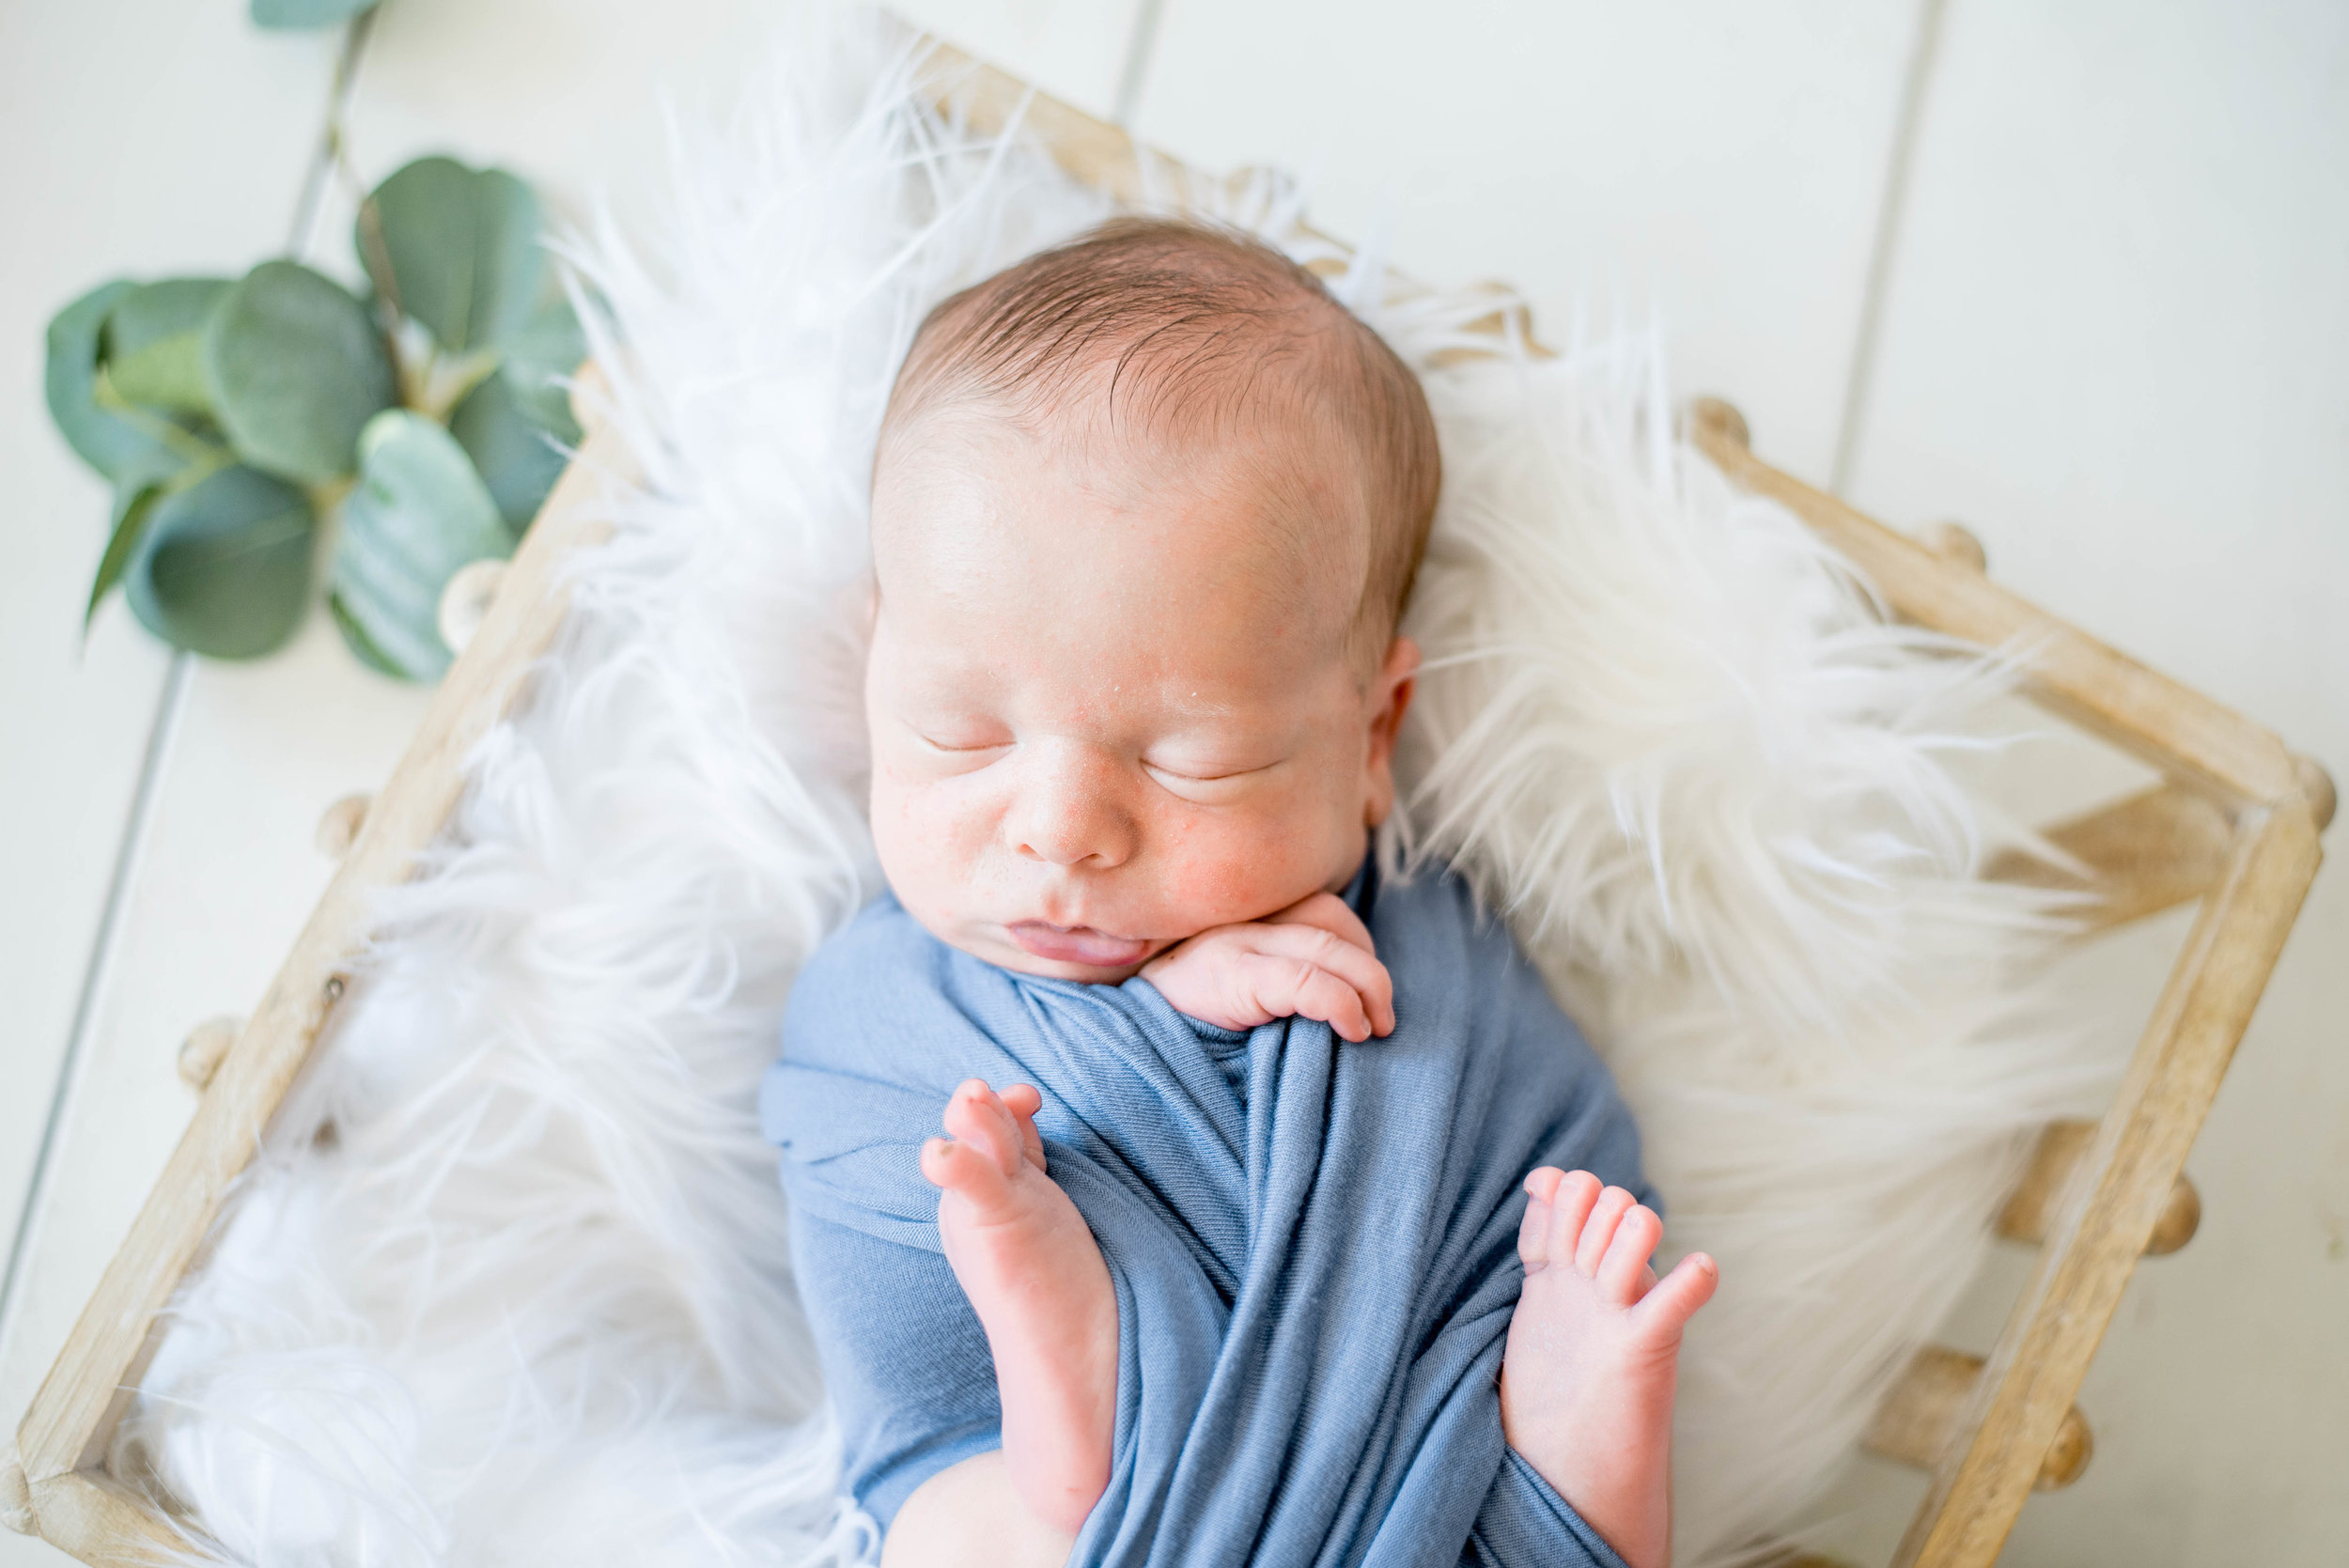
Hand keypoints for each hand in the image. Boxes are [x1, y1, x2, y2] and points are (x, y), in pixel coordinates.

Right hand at [1139, 891, 1394, 1041]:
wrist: (1121, 1039)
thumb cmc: (1181, 1024)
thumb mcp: (1230, 992)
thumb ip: (1274, 980)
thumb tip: (1344, 1007)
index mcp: (1243, 920)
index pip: (1322, 910)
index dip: (1359, 949)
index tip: (1369, 996)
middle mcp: (1239, 920)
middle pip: (1330, 917)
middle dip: (1371, 968)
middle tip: (1382, 1019)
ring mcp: (1233, 943)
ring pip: (1326, 940)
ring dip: (1368, 984)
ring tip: (1373, 1027)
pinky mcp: (1230, 974)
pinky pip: (1305, 979)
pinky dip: (1341, 1002)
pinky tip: (1351, 1030)